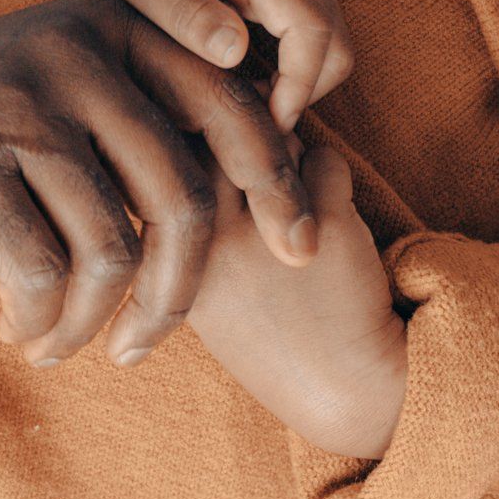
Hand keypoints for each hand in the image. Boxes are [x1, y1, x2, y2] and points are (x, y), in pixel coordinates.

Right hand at [0, 0, 322, 365]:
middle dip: (176, 294)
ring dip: (96, 323)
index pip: (235, 110)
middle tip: (144, 344)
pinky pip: (42, 272)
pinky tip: (22, 333)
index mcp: (119, 28)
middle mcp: (75, 49)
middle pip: (182, 196)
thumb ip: (151, 125)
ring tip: (67, 346)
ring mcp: (17, 100)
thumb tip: (271, 189)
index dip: (279, 187)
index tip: (297, 253)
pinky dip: (42, 322)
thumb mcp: (69, 107)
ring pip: (112, 248)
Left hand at [90, 0, 353, 134]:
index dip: (297, 88)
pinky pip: (319, 31)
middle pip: (336, 43)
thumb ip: (186, 15)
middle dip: (303, 92)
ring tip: (247, 98)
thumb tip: (235, 54)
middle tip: (250, 118)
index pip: (312, 29)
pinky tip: (251, 75)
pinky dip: (296, 64)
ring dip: (301, 81)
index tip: (265, 124)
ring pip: (334, 41)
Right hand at [188, 145, 407, 457]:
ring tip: (293, 215)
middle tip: (261, 187)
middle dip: (238, 138)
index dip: (194, 150)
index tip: (218, 186)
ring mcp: (259, 233)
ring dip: (287, 158)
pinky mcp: (321, 225)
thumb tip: (207, 112)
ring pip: (269, 135)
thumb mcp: (205, 281)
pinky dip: (332, 180)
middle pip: (209, 133)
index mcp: (160, 259)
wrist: (338, 386)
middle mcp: (201, 243)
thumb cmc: (268, 328)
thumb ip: (189, 210)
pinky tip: (330, 226)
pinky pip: (324, 158)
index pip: (160, 156)